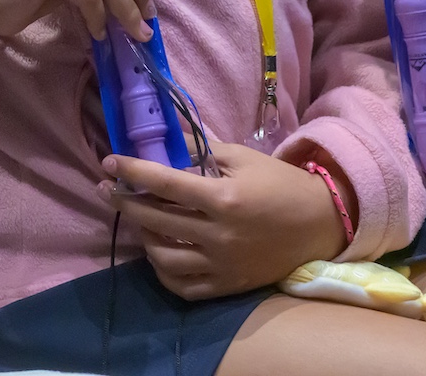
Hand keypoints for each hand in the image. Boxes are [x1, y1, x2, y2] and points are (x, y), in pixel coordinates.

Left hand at [100, 142, 352, 299]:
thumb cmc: (279, 183)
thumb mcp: (241, 156)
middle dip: (125, 202)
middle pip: (156, 221)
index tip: (109, 162)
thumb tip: (163, 139)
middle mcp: (218, 235)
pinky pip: (181, 286)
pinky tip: (156, 250)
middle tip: (108, 188)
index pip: (164, 184)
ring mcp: (221, 265)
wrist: (318, 224)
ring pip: (163, 258)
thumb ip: (200, 149)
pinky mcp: (226, 286)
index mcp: (223, 198)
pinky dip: (162, 269)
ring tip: (137, 217)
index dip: (132, 171)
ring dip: (142, 235)